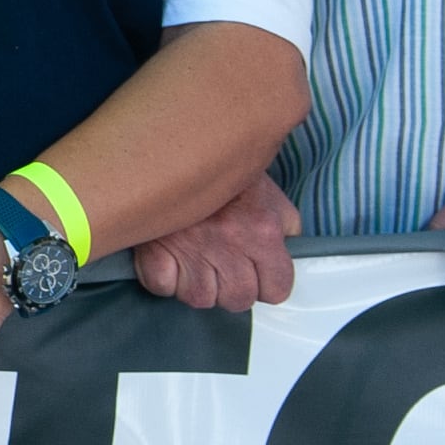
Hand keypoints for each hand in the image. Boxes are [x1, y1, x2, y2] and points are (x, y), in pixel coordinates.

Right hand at [135, 172, 298, 309]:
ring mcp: (190, 251)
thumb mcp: (267, 190)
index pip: (277, 289)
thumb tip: (290, 249)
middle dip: (232, 288)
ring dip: (197, 285)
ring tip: (194, 263)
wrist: (174, 144)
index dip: (267, 284)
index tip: (257, 274)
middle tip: (222, 267)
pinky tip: (168, 260)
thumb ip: (285, 224)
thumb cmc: (223, 169)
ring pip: (199, 299)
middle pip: (238, 300)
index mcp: (262, 231)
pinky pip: (162, 286)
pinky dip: (164, 279)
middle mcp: (229, 245)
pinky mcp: (154, 250)